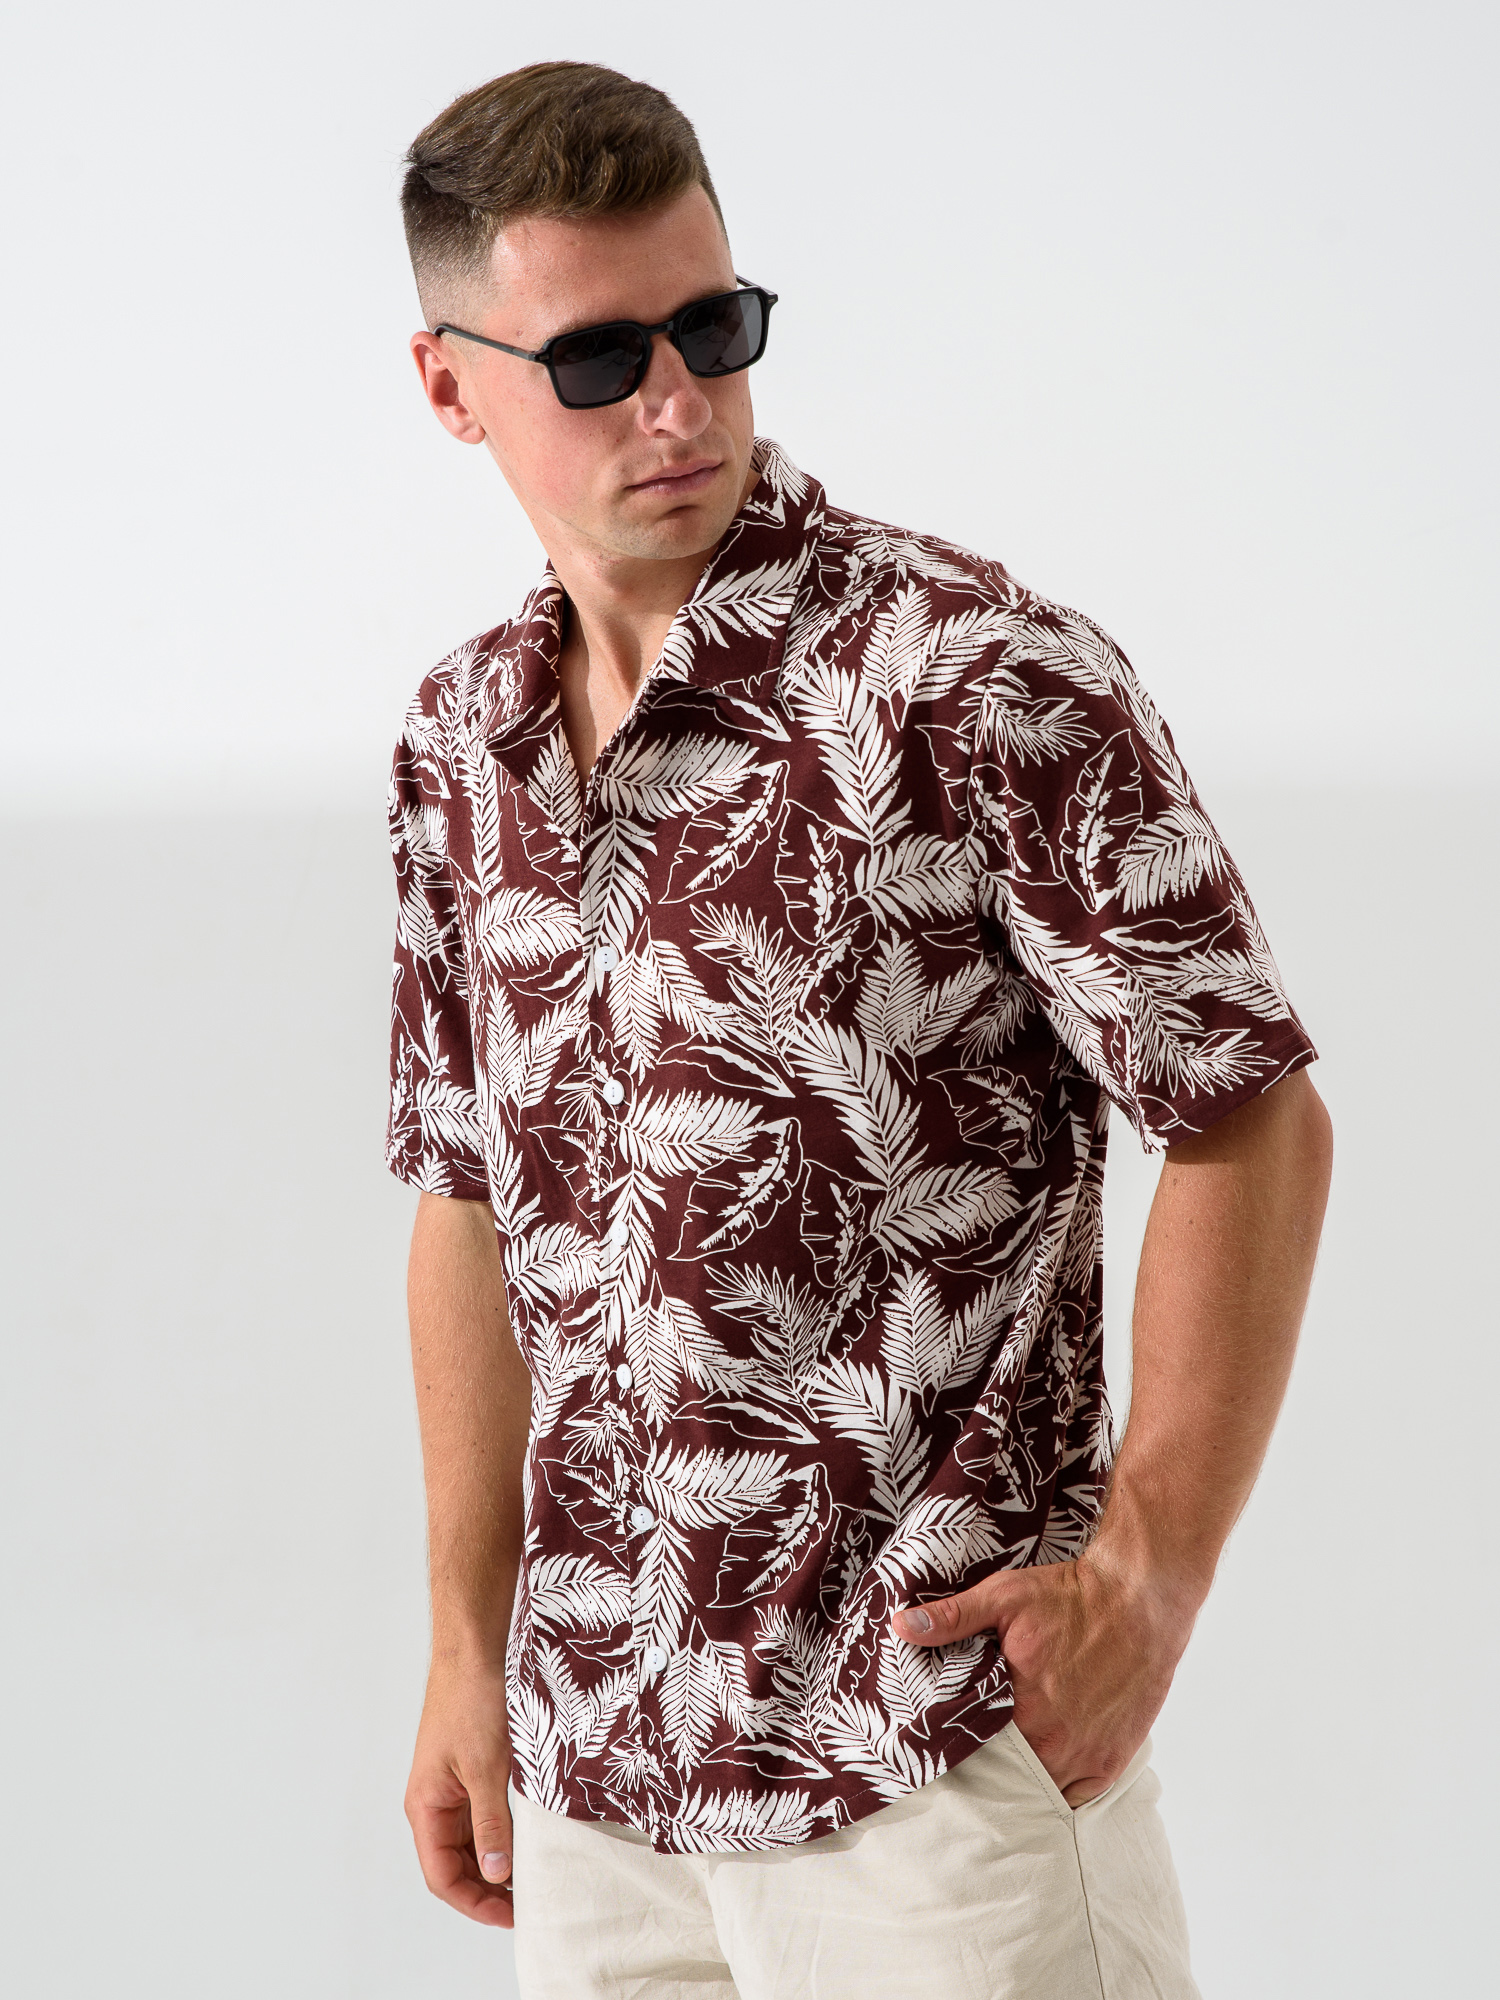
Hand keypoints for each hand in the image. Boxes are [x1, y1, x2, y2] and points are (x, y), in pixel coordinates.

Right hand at [405, 1657, 515, 1927]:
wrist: (476, 1647)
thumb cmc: (471, 1698)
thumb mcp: (486, 1767)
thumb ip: (491, 1822)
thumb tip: (497, 1872)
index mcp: (426, 1805)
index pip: (442, 1875)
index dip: (474, 1902)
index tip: (510, 1915)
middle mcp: (435, 1801)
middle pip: (456, 1864)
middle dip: (488, 1888)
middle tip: (527, 1902)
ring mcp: (453, 1785)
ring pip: (472, 1841)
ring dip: (498, 1861)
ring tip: (532, 1877)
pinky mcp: (472, 1769)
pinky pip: (483, 1814)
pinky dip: (504, 1831)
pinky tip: (529, 1838)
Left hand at [890, 1550, 1197, 1805]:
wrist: (1139, 1600)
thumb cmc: (1071, 1597)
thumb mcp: (1004, 1597)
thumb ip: (953, 1618)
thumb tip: (901, 1626)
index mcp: (1020, 1707)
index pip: (970, 1749)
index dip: (955, 1748)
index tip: (942, 1745)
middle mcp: (1052, 1741)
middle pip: (1004, 1774)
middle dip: (986, 1769)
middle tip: (969, 1763)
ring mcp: (1084, 1756)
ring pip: (1038, 1790)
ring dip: (1021, 1782)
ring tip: (1002, 1770)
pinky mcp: (1111, 1762)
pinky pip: (1075, 1797)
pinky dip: (1057, 1791)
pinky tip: (1041, 1775)